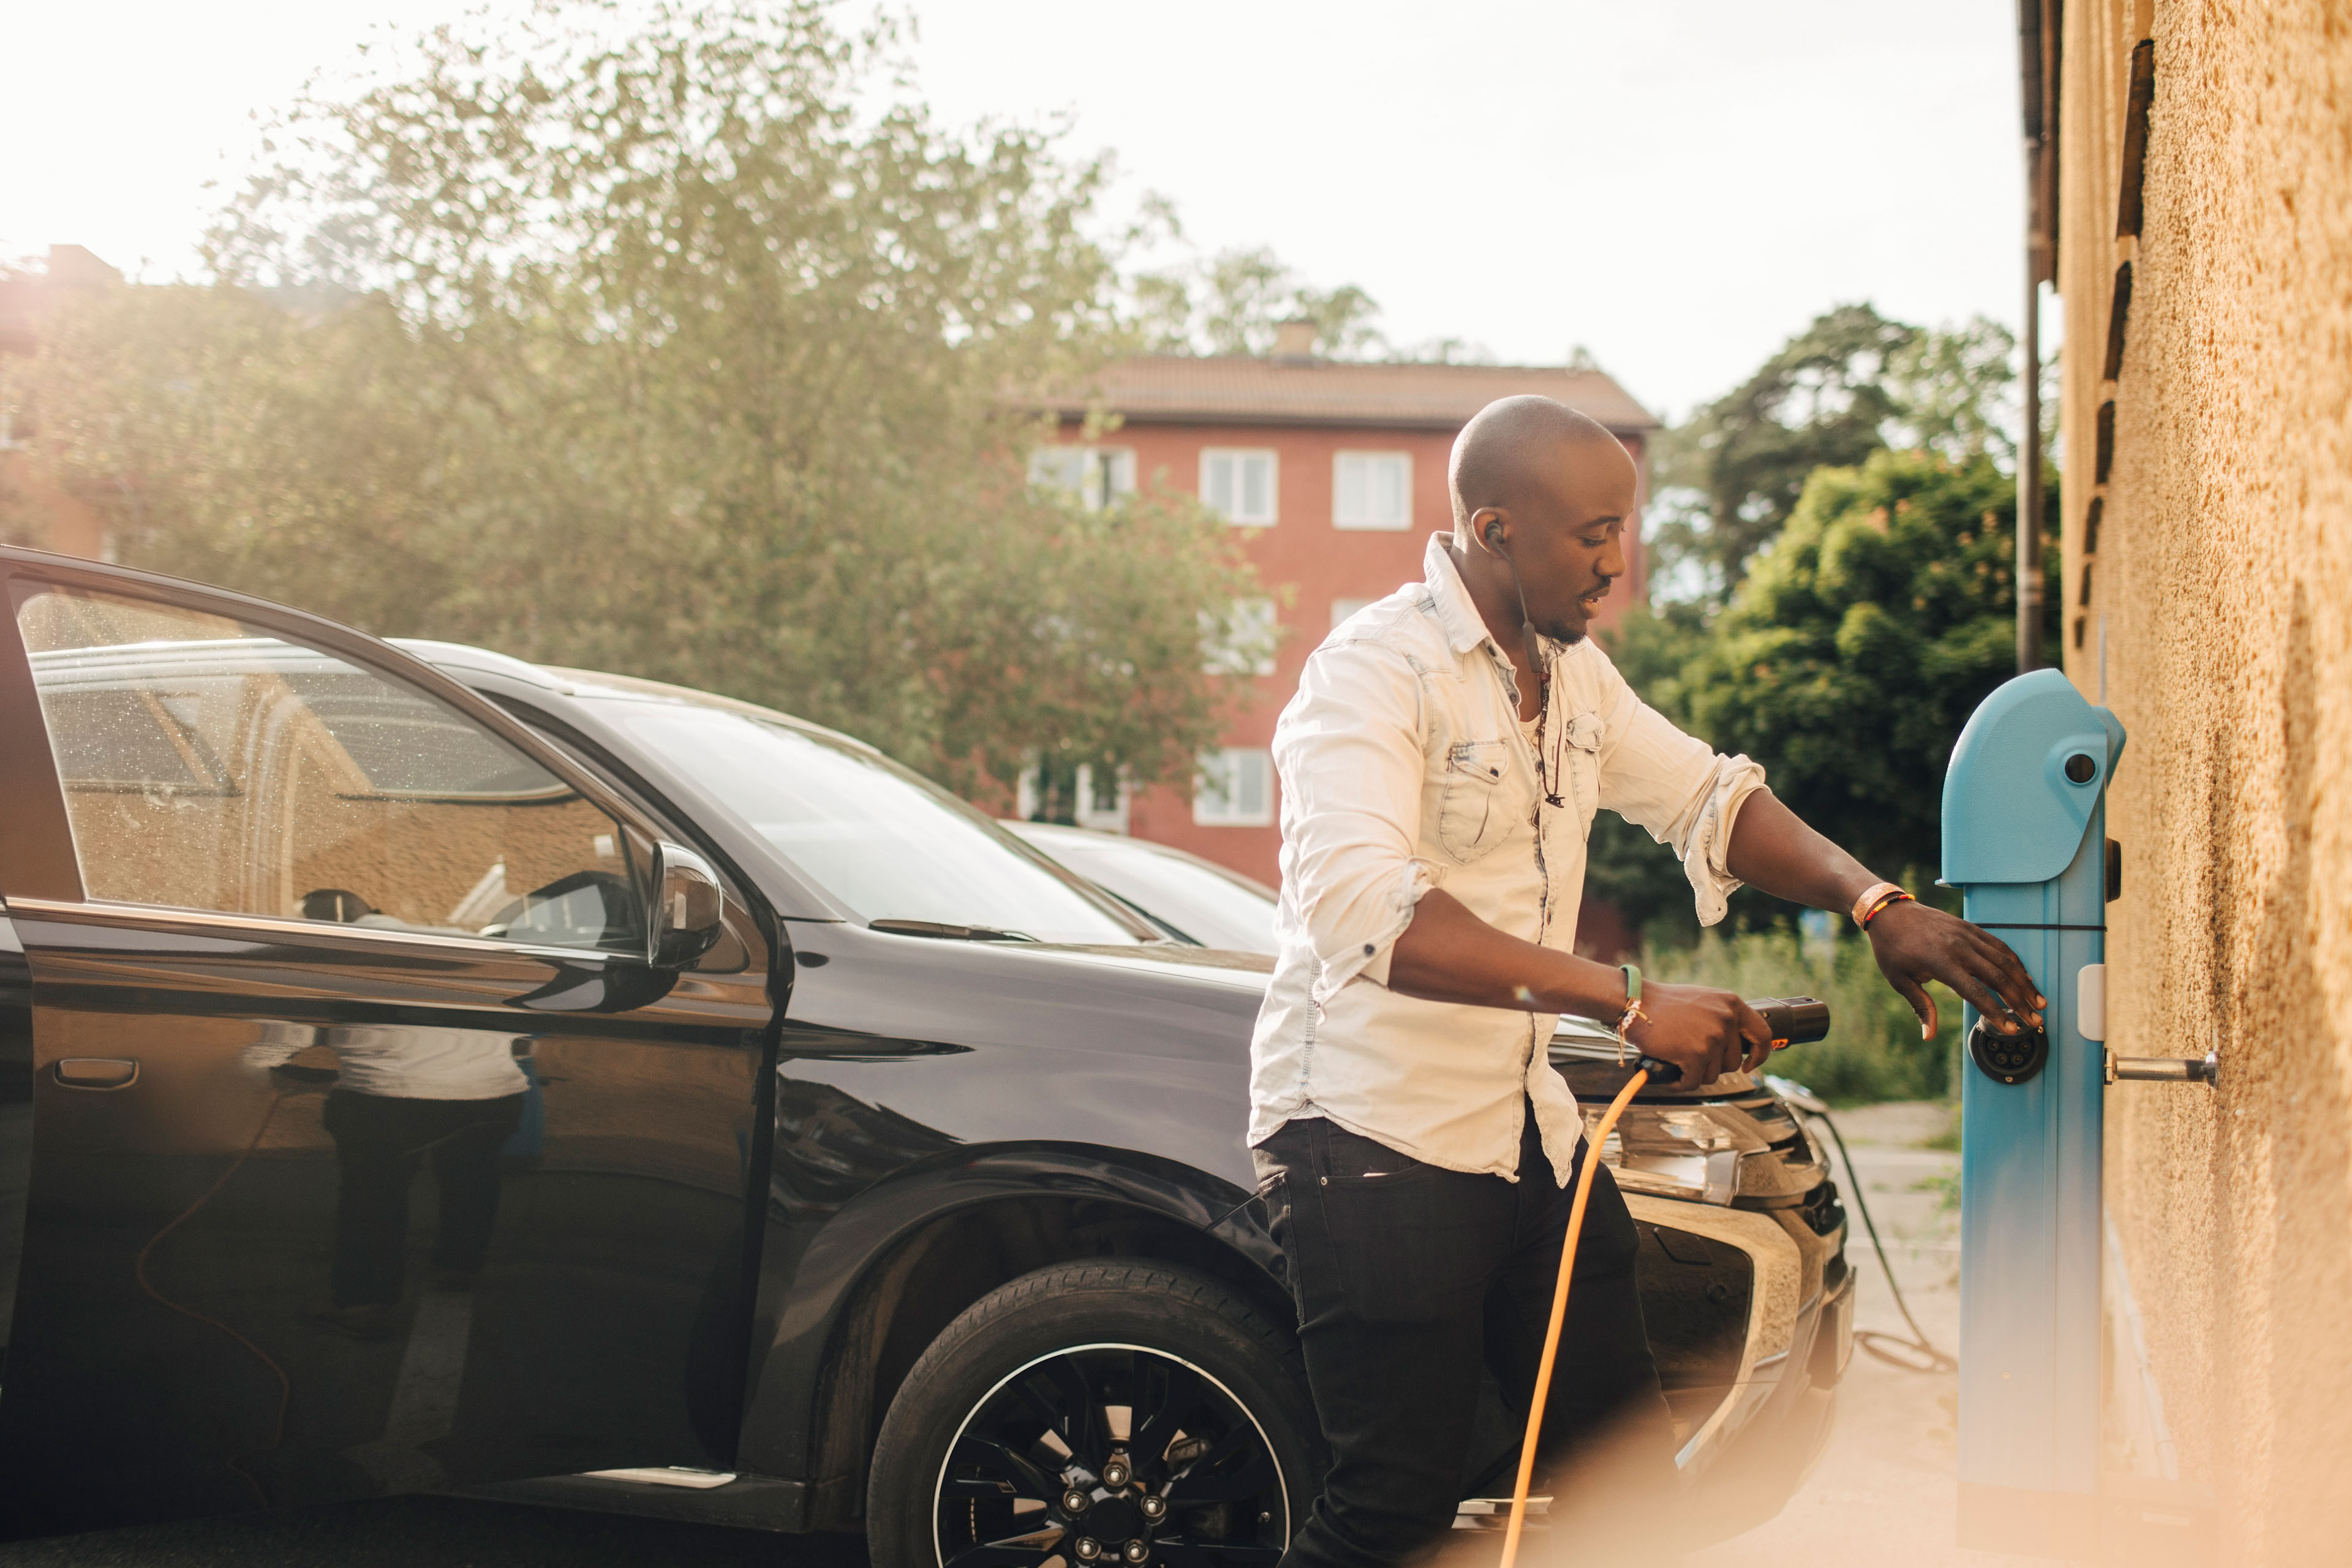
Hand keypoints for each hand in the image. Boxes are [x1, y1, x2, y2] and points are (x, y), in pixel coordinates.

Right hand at [1630, 982, 1772, 1085]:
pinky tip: (1671, 1074)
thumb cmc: (1663, 1003)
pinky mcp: (1695, 1054)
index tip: (1750, 1064)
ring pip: (1712, 1074)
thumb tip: (1734, 1042)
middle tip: (1693, 1057)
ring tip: (1678, 1060)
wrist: (1635, 1003)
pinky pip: (1692, 1082)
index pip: (1763, 1034)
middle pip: (1733, 1062)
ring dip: (1695, 1073)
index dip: (1759, 1054)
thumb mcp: (1703, 1000)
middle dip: (1713, 1066)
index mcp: (1731, 1004)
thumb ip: (1722, 1017)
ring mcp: (1712, 1037)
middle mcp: (1726, 1019)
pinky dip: (1680, 1083)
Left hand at [1865, 900, 2044, 1037]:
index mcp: (1941, 963)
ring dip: (2025, 982)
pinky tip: (2025, 976)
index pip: (1977, 994)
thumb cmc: (1892, 949)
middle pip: (1999, 978)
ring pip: (2005, 960)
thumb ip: (1921, 1006)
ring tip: (2039, 1002)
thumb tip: (1929, 1035)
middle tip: (2035, 1021)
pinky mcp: (1971, 927)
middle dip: (2020, 1002)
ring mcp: (1967, 936)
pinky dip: (2015, 961)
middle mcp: (1959, 948)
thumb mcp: (1899, 980)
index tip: (2012, 1029)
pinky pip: (1999, 945)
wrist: (1890, 912)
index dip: (1997, 1013)